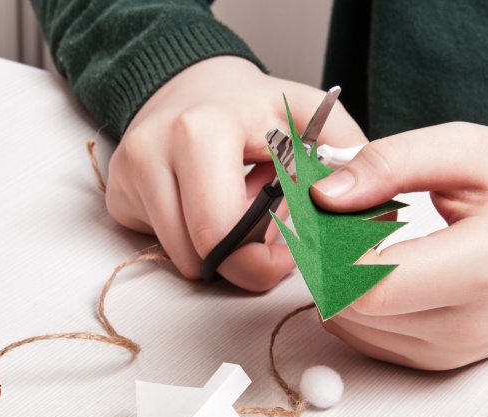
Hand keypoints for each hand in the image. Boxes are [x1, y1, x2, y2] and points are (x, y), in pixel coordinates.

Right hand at [107, 56, 365, 290]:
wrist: (194, 86)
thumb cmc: (257, 109)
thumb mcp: (312, 117)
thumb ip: (347, 159)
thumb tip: (368, 212)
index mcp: (203, 130)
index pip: (224, 232)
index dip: (266, 258)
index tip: (294, 251)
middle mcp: (154, 151)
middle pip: (200, 255)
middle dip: (244, 260)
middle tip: (270, 238)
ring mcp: (130, 175)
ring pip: (183, 260)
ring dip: (220, 252)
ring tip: (240, 212)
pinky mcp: (119, 197)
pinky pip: (164, 249)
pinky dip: (194, 243)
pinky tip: (209, 209)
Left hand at [311, 123, 487, 369]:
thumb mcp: (467, 150)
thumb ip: (392, 163)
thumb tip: (325, 194)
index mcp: (483, 269)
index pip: (371, 285)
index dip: (328, 251)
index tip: (321, 211)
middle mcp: (467, 325)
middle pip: (352, 308)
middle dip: (327, 259)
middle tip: (339, 215)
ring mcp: (452, 352)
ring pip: (351, 326)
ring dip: (338, 281)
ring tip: (368, 238)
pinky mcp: (436, 363)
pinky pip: (365, 338)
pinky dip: (355, 302)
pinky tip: (380, 267)